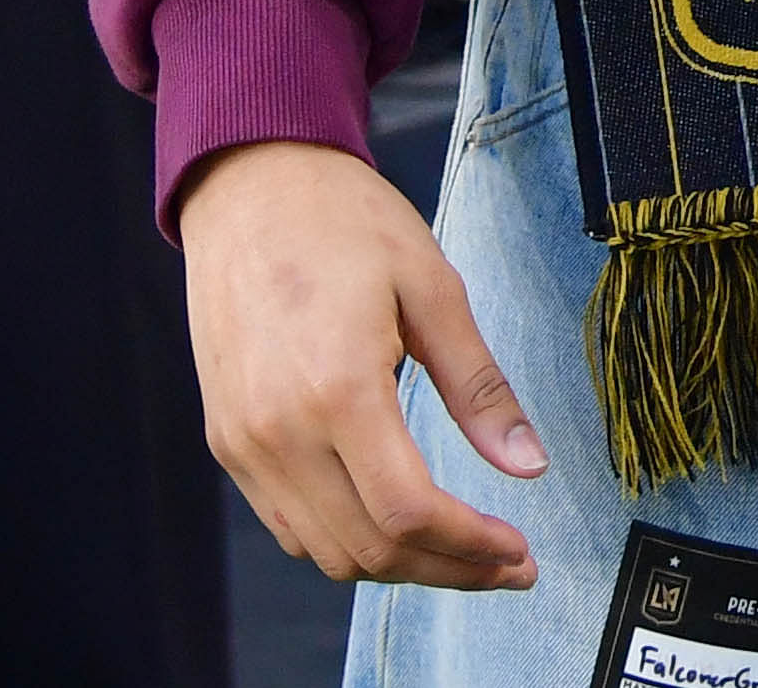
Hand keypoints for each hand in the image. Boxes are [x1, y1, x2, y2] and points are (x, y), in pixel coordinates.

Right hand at [178, 140, 543, 589]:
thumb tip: (529, 465)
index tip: (521, 554)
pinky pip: (289, 523)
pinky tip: (399, 521)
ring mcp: (243, 443)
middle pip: (368, 549)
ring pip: (324, 551)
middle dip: (447, 570)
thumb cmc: (347, 223)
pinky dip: (347, 540)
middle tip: (507, 564)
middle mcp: (277, 432)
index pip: (409, 514)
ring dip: (399, 565)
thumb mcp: (434, 289)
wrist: (250, 186)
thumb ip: (480, 387)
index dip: (471, 548)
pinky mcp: (227, 441)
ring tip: (463, 548)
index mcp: (337, 391)